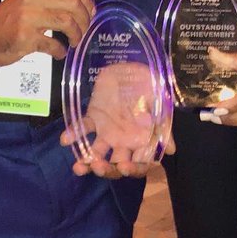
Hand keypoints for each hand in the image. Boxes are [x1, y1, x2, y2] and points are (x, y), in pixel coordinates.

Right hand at [0, 0, 94, 65]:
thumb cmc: (8, 20)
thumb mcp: (27, 0)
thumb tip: (81, 7)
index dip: (87, 1)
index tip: (91, 12)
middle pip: (73, 3)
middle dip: (85, 19)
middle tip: (84, 31)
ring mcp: (28, 17)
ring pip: (67, 21)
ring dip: (76, 35)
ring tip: (74, 42)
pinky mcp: (24, 37)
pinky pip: (52, 44)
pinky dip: (60, 50)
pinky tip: (59, 53)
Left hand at [60, 61, 174, 176]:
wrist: (136, 66)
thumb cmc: (152, 88)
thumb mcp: (162, 106)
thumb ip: (165, 127)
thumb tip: (170, 150)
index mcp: (142, 142)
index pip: (139, 165)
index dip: (132, 171)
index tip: (124, 167)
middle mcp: (124, 142)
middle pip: (114, 165)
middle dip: (106, 170)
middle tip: (98, 166)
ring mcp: (107, 132)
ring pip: (96, 152)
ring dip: (87, 161)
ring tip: (79, 167)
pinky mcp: (94, 118)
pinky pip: (83, 128)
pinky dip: (74, 134)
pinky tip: (66, 139)